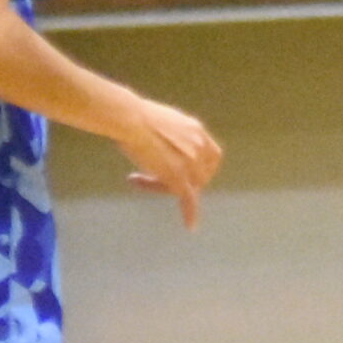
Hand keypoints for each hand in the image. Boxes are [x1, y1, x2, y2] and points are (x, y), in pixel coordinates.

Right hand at [117, 98, 222, 227]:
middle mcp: (199, 146)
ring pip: (188, 186)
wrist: (130, 119)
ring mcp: (190, 162)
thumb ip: (168, 134)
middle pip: (199, 174)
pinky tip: (190, 226)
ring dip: (165, 188)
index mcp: (196, 130)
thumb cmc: (133, 116)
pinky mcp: (178, 176)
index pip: (212, 155)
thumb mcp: (160, 121)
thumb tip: (156, 139)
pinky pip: (189, 200)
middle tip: (150, 177)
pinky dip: (190, 214)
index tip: (191, 174)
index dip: (204, 168)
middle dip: (180, 180)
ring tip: (138, 180)